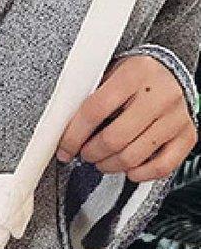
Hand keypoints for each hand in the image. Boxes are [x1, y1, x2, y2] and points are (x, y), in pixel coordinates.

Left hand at [57, 54, 197, 181]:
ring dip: (109, 166)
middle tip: (85, 154)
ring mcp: (177, 117)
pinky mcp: (187, 135)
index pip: (94, 112)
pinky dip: (139, 174)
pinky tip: (128, 168)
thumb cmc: (133, 80)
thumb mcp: (108, 76)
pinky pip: (161, 167)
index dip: (73, 137)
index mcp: (135, 74)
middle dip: (90, 154)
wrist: (170, 74)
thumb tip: (60, 133)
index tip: (64, 149)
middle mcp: (161, 95)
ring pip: (133, 157)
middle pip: (113, 139)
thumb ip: (87, 100)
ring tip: (102, 160)